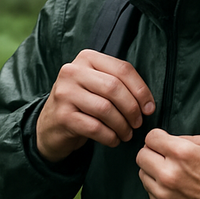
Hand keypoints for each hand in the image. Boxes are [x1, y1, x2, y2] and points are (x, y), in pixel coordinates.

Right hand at [36, 50, 154, 163]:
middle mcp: (72, 71)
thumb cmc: (81, 104)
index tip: (149, 108)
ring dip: (122, 125)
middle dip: (132, 109)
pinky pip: (95, 127)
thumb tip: (147, 103)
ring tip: (126, 134)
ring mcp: (65, 93)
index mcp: (86, 58)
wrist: (50, 125)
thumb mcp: (96, 84)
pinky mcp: (62, 116)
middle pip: (114, 87)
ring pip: (105, 109)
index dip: (141, 90)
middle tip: (138, 123)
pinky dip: (110, 137)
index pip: (122, 69)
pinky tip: (113, 139)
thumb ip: (118, 83)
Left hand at [136, 130, 199, 198]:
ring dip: (153, 171)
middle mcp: (169, 173)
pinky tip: (174, 188)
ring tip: (170, 174)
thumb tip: (167, 140)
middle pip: (141, 156)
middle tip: (163, 157)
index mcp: (181, 153)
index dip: (157, 138)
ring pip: (143, 175)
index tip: (162, 142)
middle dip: (152, 153)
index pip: (150, 138)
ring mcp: (165, 194)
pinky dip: (158, 188)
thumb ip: (185, 139)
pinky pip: (150, 193)